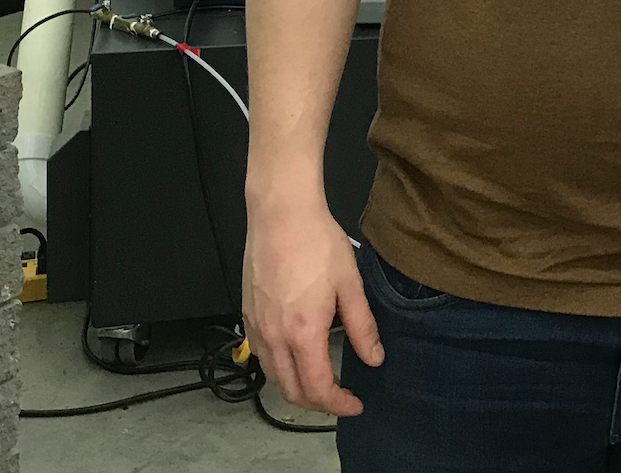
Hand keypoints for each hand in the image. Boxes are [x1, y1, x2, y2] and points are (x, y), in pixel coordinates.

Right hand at [242, 196, 380, 415]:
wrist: (281, 214)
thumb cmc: (318, 243)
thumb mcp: (350, 285)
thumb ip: (362, 327)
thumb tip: (373, 358)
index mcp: (302, 333)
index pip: (318, 388)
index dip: (338, 404)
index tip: (355, 405)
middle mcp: (273, 338)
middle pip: (291, 391)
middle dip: (318, 404)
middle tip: (341, 399)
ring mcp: (256, 327)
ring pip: (273, 377)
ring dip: (297, 389)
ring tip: (321, 383)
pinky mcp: (247, 315)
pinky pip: (261, 356)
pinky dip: (279, 369)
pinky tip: (296, 359)